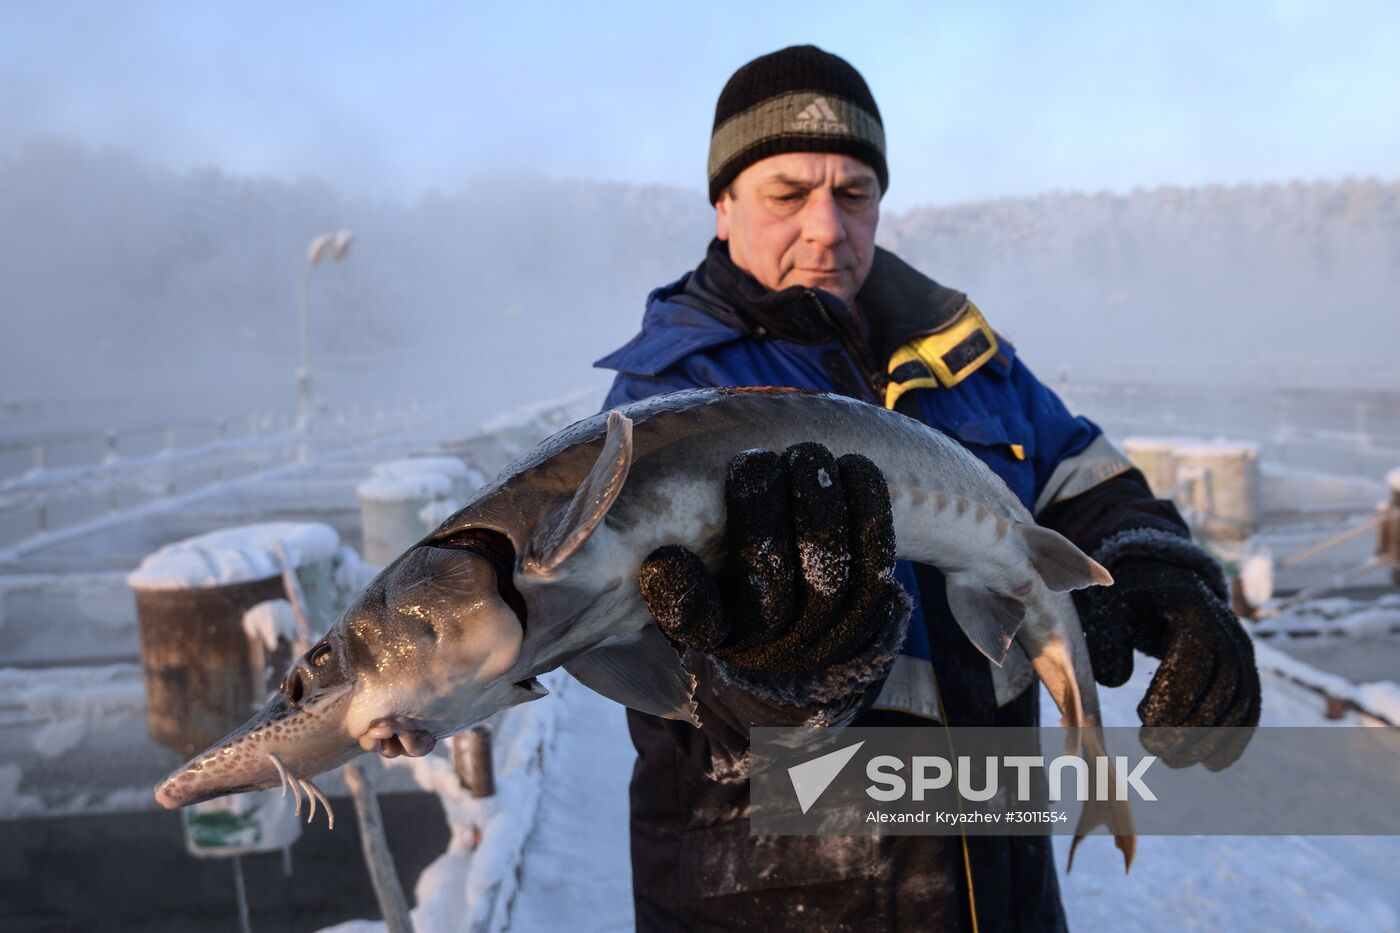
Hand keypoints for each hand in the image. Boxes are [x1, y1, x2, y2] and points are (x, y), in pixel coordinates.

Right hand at [638, 443, 907, 674]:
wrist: (805, 621)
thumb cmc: (738, 578)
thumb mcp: (700, 572)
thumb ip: (677, 558)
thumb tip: (660, 553)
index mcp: (720, 632)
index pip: (697, 622)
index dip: (682, 595)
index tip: (666, 556)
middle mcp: (773, 643)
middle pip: (771, 583)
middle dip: (763, 512)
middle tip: (754, 459)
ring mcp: (827, 631)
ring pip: (827, 568)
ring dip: (818, 501)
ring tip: (805, 454)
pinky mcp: (871, 609)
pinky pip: (877, 556)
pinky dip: (866, 506)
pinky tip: (852, 465)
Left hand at [1079, 558, 1260, 769]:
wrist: (1166, 581)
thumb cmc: (1132, 597)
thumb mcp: (1112, 605)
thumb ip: (1108, 638)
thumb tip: (1116, 679)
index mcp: (1195, 614)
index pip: (1194, 661)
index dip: (1174, 696)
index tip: (1144, 723)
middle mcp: (1228, 633)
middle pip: (1220, 689)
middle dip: (1190, 727)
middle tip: (1155, 752)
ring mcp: (1242, 653)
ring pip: (1237, 705)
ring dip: (1209, 741)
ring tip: (1174, 762)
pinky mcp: (1245, 671)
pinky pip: (1248, 710)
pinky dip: (1235, 740)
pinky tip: (1212, 766)